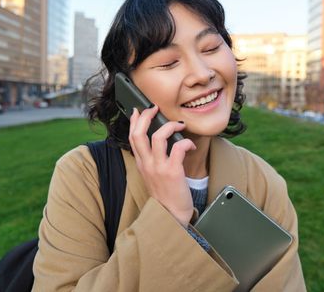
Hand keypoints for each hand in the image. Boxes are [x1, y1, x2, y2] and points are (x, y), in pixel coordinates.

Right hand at [129, 106, 195, 226]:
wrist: (171, 217)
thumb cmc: (166, 196)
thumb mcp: (153, 176)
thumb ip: (153, 160)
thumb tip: (161, 142)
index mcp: (142, 164)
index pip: (132, 137)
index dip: (135, 121)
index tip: (139, 110)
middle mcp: (147, 164)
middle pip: (139, 133)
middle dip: (147, 116)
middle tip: (155, 108)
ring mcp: (159, 168)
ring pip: (158, 136)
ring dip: (170, 126)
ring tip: (179, 125)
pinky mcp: (173, 172)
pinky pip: (178, 147)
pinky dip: (186, 142)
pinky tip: (191, 145)